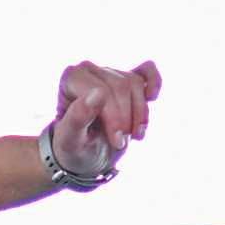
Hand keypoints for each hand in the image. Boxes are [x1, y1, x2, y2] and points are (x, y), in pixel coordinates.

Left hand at [45, 57, 158, 181]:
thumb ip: (78, 118)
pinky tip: (152, 97)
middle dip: (126, 117)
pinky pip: (146, 71)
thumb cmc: (74, 147)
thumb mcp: (70, 141)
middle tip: (121, 142)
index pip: (102, 90)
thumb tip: (99, 93)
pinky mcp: (127, 78)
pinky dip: (154, 83)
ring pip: (135, 83)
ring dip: (141, 113)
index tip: (116, 142)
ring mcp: (109, 72)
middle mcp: (89, 70)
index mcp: (71, 78)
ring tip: (135, 135)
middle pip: (121, 85)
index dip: (114, 117)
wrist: (85, 154)